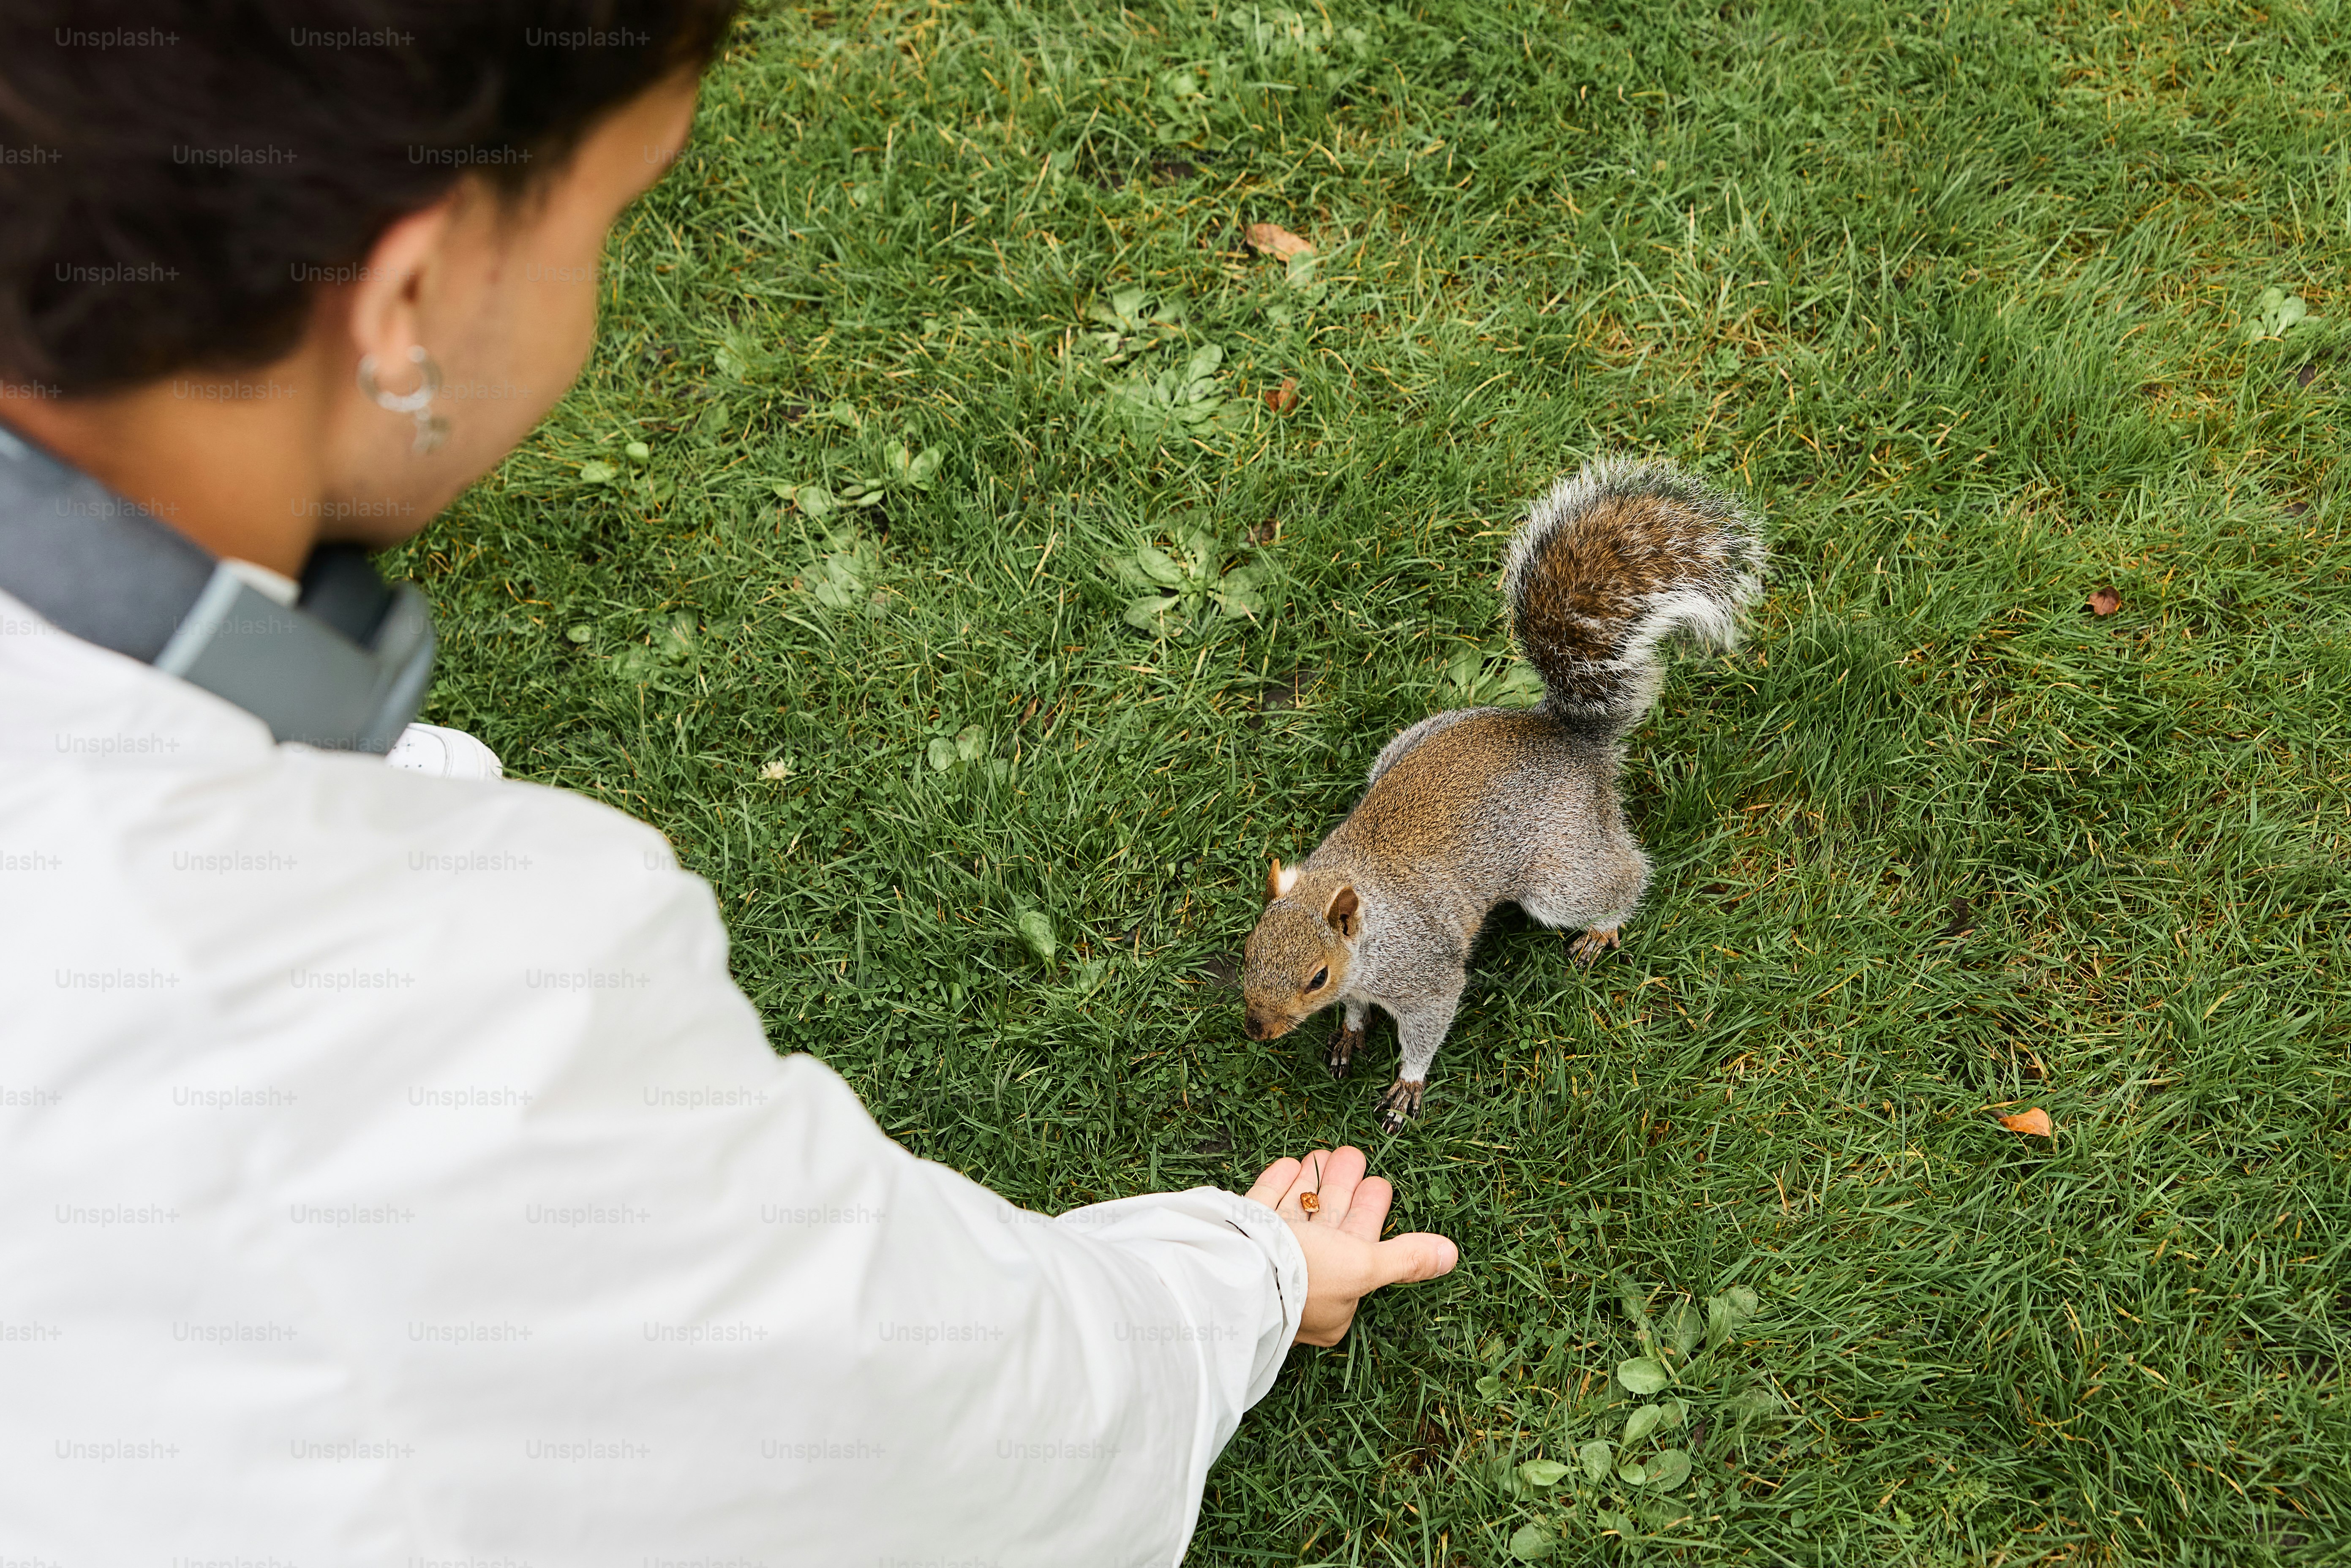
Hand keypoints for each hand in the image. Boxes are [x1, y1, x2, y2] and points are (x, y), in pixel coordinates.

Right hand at [1245, 1146, 1457, 1345]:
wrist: (1233, 1273)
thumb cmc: (1304, 1278)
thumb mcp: (1363, 1266)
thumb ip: (1405, 1258)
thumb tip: (1451, 1256)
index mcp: (1332, 1301)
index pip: (1357, 1249)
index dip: (1369, 1213)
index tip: (1378, 1182)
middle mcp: (1300, 1285)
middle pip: (1327, 1227)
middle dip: (1341, 1189)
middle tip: (1351, 1155)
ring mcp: (1267, 1262)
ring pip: (1295, 1215)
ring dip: (1311, 1182)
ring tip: (1322, 1153)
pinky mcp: (1239, 1240)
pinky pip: (1263, 1209)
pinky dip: (1278, 1185)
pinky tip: (1289, 1164)